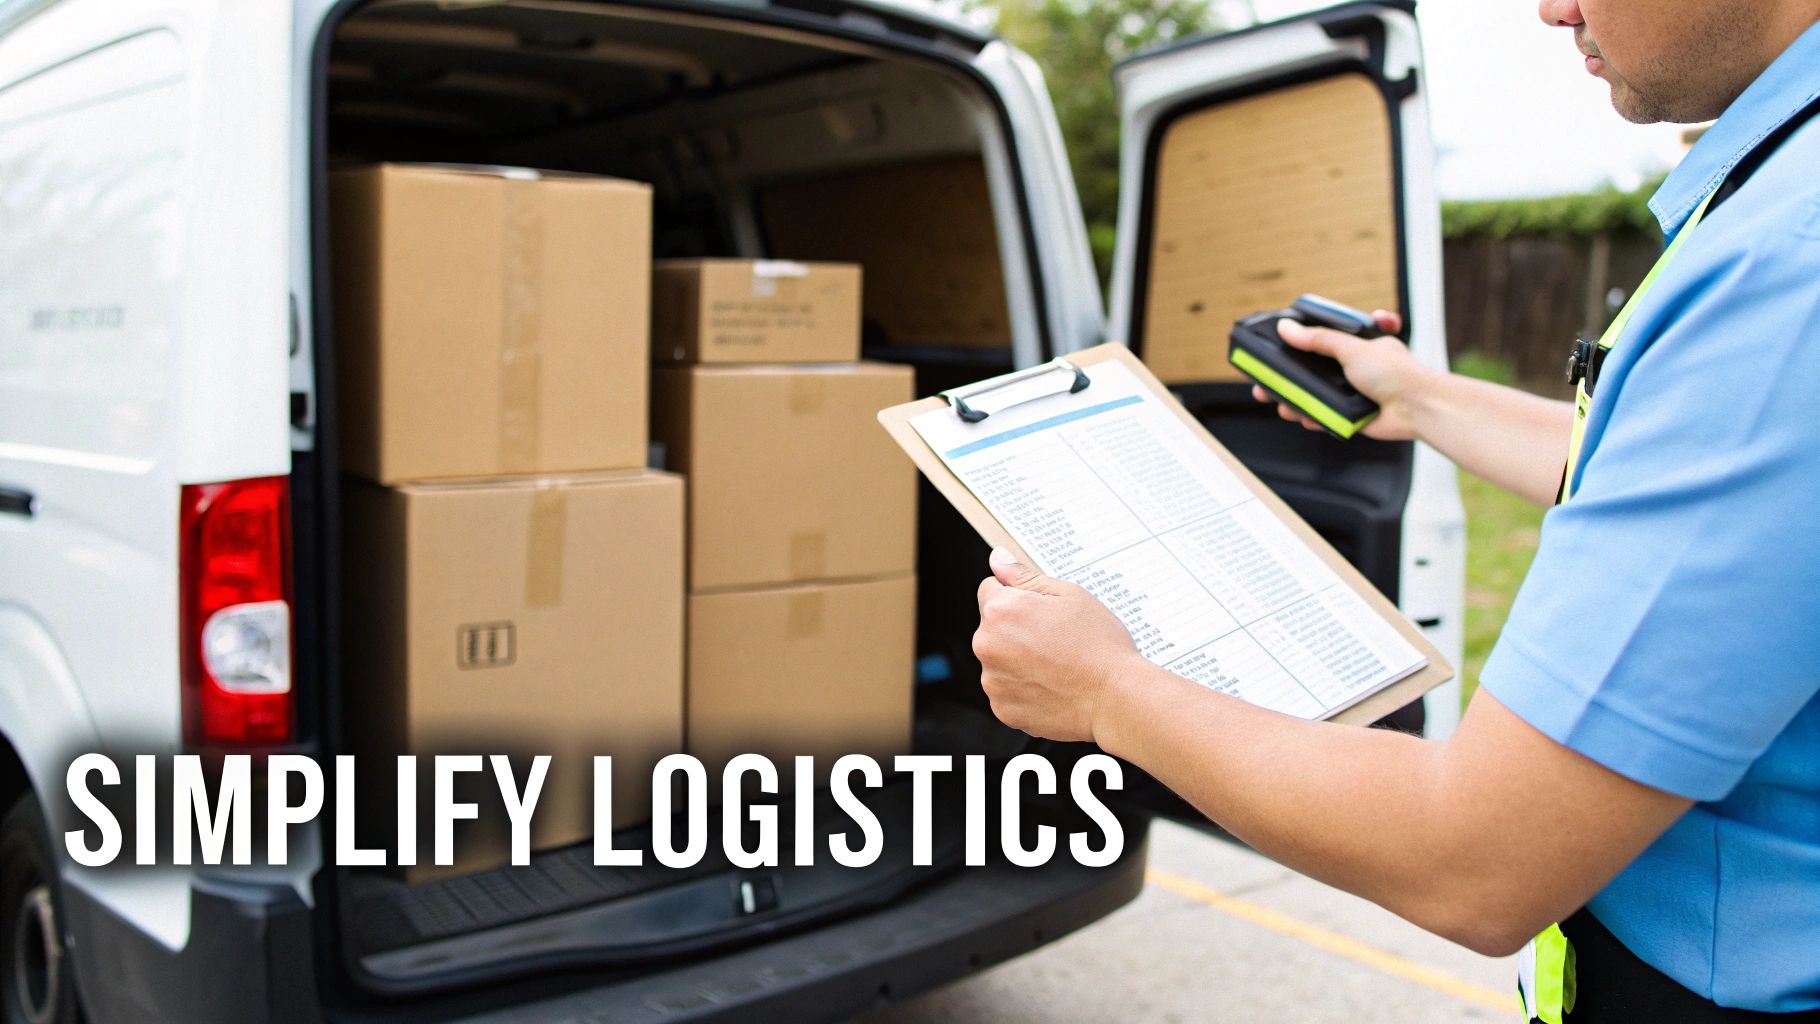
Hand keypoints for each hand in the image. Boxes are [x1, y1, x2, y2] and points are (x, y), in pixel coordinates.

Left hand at [973, 548, 1145, 743]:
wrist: (1117, 698)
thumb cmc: (1099, 645)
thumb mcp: (1069, 595)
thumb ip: (1025, 576)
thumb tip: (998, 559)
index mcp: (1000, 611)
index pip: (990, 590)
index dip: (1018, 596)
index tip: (1042, 611)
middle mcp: (987, 646)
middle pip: (992, 627)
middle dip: (1016, 629)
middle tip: (1056, 639)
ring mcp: (993, 682)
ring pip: (999, 660)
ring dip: (1018, 660)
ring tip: (1057, 665)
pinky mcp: (1003, 710)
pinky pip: (1007, 691)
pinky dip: (1024, 689)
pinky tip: (1053, 686)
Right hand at [1250, 310, 1434, 440]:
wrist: (1417, 409)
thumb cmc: (1396, 373)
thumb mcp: (1353, 348)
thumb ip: (1318, 340)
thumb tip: (1286, 329)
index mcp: (1358, 346)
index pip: (1322, 339)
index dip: (1299, 342)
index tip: (1277, 344)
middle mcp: (1353, 368)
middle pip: (1311, 370)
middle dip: (1286, 374)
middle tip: (1263, 376)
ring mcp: (1351, 393)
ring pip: (1313, 394)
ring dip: (1292, 397)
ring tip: (1272, 398)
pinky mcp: (1351, 416)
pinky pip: (1323, 416)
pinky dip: (1310, 416)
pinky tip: (1298, 415)